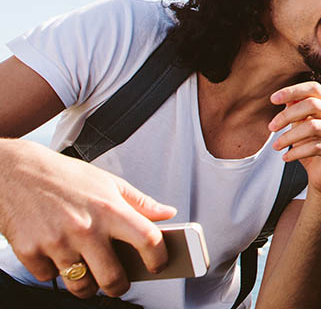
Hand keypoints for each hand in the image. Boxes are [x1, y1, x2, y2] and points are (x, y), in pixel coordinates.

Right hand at [0, 143, 174, 298]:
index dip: (159, 258)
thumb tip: (167, 213)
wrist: (14, 171)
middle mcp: (85, 228)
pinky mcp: (30, 251)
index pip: (148, 240)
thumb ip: (140, 202)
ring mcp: (57, 242)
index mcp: (109, 209)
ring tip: (88, 272)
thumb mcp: (107, 182)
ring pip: (81, 285)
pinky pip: (49, 277)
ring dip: (87, 285)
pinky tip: (56, 255)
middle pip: (114, 278)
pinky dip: (54, 271)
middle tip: (118, 281)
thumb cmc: (63, 176)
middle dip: (120, 286)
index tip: (158, 265)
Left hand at [269, 82, 320, 195]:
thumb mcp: (301, 125)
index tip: (273, 99)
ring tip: (276, 146)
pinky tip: (286, 157)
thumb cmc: (313, 147)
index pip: (314, 89)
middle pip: (312, 105)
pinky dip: (296, 152)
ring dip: (289, 137)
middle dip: (287, 115)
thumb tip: (285, 97)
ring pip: (312, 126)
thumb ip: (297, 110)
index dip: (293, 91)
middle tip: (271, 127)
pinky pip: (315, 147)